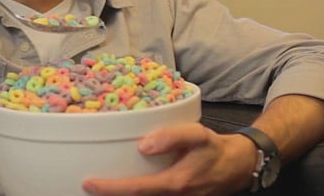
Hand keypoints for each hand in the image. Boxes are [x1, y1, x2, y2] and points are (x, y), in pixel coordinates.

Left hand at [82, 123, 255, 195]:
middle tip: (87, 187)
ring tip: (99, 188)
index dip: (110, 189)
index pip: (136, 189)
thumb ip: (171, 136)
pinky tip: (122, 189)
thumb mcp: (197, 134)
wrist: (236, 167)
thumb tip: (143, 145)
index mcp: (175, 183)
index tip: (88, 183)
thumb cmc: (213, 149)